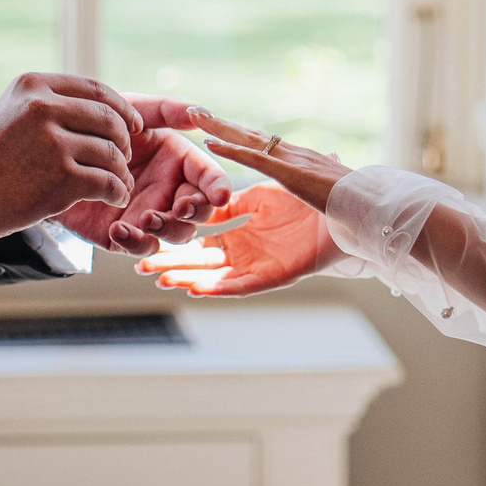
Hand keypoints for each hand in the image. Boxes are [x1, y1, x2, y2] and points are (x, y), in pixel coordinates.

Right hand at [0, 73, 139, 238]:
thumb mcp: (11, 112)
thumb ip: (48, 103)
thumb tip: (99, 106)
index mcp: (33, 85)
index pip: (94, 88)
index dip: (121, 107)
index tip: (133, 124)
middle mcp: (43, 107)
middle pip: (108, 118)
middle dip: (124, 140)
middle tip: (125, 158)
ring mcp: (53, 141)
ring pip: (111, 152)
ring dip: (121, 171)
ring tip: (120, 182)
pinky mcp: (61, 177)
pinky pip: (107, 181)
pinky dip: (117, 191)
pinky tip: (114, 197)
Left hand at [54, 96, 231, 256]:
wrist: (55, 152)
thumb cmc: (98, 126)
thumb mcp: (130, 112)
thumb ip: (165, 110)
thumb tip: (201, 112)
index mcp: (180, 161)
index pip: (211, 178)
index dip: (219, 187)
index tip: (219, 195)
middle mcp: (171, 191)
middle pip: (201, 211)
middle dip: (196, 212)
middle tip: (180, 207)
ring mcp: (150, 215)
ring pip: (177, 235)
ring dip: (167, 229)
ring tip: (145, 217)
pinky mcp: (126, 236)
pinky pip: (141, 248)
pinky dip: (135, 242)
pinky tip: (119, 228)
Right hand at [138, 184, 338, 296]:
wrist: (344, 206)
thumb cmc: (309, 197)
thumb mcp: (259, 196)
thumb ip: (230, 204)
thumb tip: (201, 202)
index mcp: (242, 234)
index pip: (201, 242)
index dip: (177, 243)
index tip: (151, 240)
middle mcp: (247, 253)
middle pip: (201, 263)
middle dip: (171, 264)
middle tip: (140, 265)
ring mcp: (259, 266)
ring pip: (214, 277)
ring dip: (186, 278)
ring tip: (158, 279)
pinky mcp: (274, 277)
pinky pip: (241, 286)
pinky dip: (217, 289)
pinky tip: (195, 288)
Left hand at [190, 111, 351, 213]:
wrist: (375, 204)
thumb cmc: (357, 200)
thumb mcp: (334, 182)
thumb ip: (328, 169)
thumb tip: (333, 156)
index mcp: (298, 160)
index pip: (262, 142)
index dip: (238, 132)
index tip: (218, 123)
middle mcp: (291, 154)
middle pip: (248, 134)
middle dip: (219, 123)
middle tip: (193, 109)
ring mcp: (290, 161)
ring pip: (246, 138)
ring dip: (218, 127)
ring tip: (193, 115)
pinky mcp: (291, 174)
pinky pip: (255, 159)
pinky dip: (231, 150)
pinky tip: (211, 143)